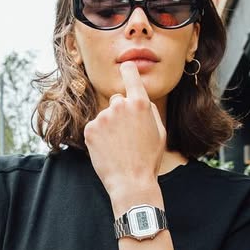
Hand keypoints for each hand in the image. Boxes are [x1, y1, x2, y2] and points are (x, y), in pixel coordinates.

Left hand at [82, 61, 166, 202]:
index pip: (130, 74)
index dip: (128, 70)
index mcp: (140, 103)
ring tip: (118, 147)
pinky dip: (99, 137)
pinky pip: (94, 128)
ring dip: (109, 127)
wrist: (131, 182)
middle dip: (121, 113)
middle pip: (118, 100)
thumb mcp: (159, 132)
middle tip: (128, 135)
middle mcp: (120, 105)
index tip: (126, 66)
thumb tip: (140, 99)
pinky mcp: (89, 129)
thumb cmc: (148, 159)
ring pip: (105, 116)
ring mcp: (103, 117)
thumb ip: (149, 110)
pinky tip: (108, 150)